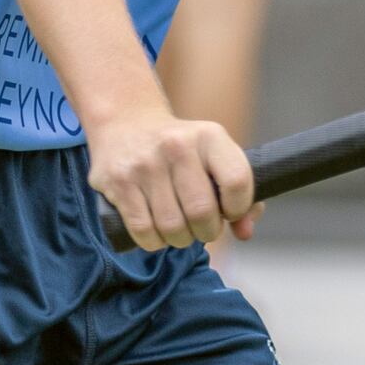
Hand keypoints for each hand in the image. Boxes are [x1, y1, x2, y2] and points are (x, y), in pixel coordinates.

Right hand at [90, 108, 255, 249]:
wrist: (126, 122)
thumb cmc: (181, 149)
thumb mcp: (214, 155)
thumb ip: (239, 193)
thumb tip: (244, 232)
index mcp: (209, 136)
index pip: (237, 181)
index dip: (238, 208)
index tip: (229, 212)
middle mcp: (177, 146)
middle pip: (202, 212)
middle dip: (207, 231)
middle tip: (202, 227)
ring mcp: (145, 164)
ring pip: (172, 227)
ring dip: (180, 239)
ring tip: (180, 230)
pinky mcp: (119, 182)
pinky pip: (143, 231)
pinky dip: (154, 241)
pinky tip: (157, 231)